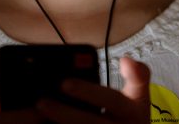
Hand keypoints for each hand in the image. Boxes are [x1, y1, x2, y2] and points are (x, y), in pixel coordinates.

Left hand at [36, 57, 150, 123]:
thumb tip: (127, 60)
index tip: (65, 83)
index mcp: (133, 112)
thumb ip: (136, 76)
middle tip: (41, 101)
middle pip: (91, 122)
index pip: (112, 100)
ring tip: (37, 113)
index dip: (89, 92)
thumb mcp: (140, 97)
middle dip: (66, 113)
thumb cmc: (130, 118)